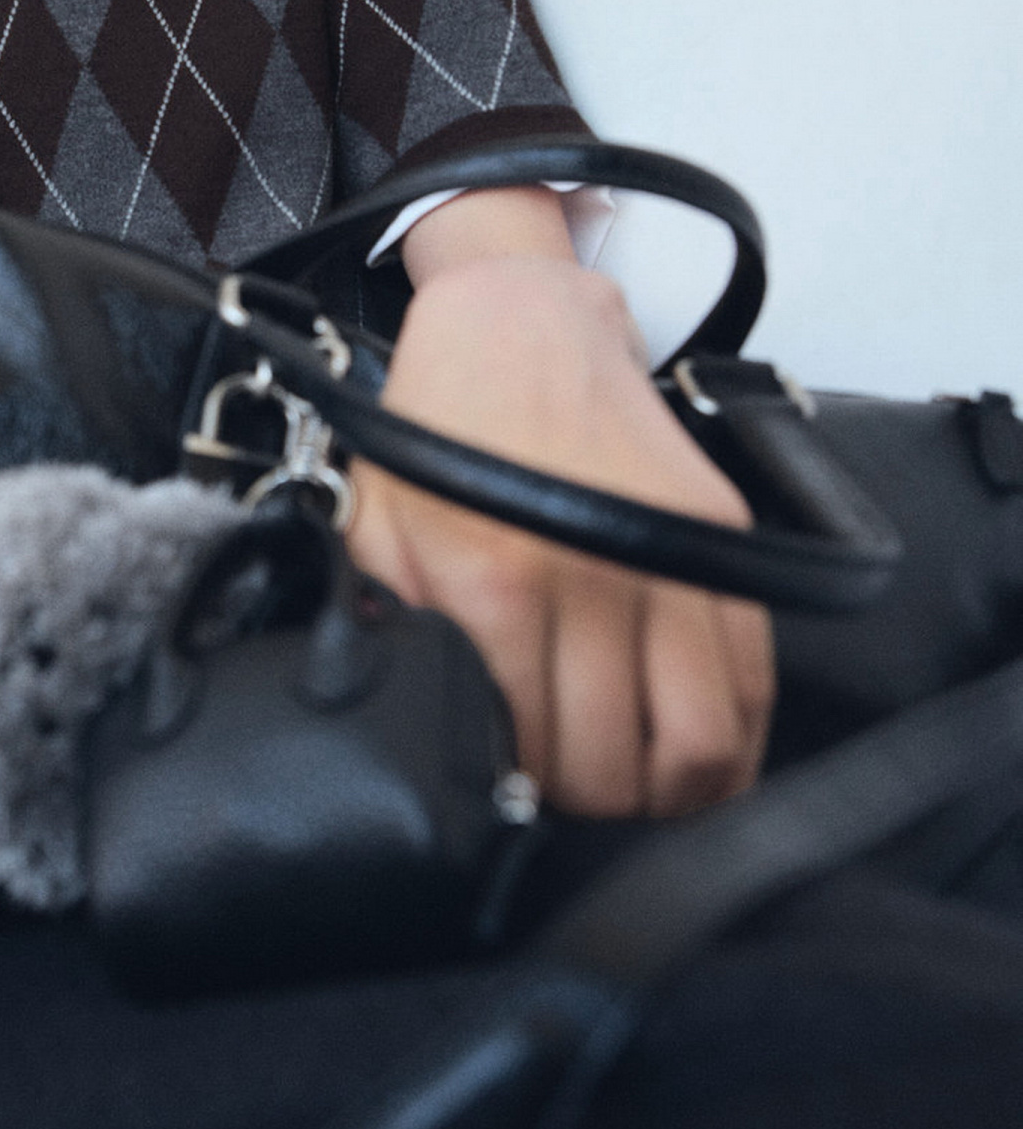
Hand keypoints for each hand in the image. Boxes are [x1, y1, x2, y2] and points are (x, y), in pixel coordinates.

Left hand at [348, 239, 773, 817]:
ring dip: (672, 792)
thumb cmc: (435, 428)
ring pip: (705, 743)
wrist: (517, 322)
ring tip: (633, 786)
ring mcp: (668, 558)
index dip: (527, 798)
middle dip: (594, 805)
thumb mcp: (374, 529)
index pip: (535, 755)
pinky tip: (693, 754)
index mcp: (493, 583)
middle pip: (620, 767)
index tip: (516, 795)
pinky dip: (732, 740)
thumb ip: (391, 633)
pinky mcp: (720, 539)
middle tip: (570, 797)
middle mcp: (590, 576)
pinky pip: (753, 679)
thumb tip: (425, 737)